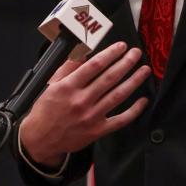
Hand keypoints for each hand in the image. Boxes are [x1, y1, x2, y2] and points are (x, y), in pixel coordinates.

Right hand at [18, 42, 149, 166]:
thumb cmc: (46, 110)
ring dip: (134, 81)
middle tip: (136, 53)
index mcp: (69, 87)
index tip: (121, 46)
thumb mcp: (52, 85)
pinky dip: (134, 110)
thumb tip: (83, 53)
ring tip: (144, 70)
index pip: (94, 66)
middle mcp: (81, 101)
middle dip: (126, 63)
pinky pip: (120, 120)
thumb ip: (68, 68)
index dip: (110, 54)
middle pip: (109, 78)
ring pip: (118, 96)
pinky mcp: (97, 130)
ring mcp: (91, 117)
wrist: (41, 139)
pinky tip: (143, 100)